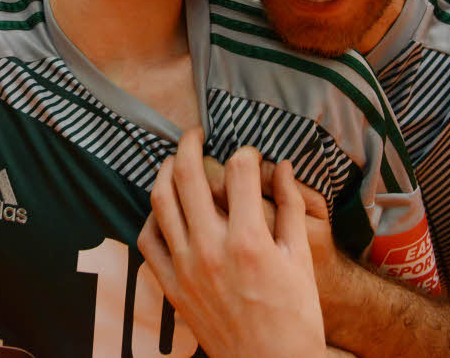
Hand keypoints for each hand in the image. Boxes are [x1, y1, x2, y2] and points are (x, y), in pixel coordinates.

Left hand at [138, 128, 324, 357]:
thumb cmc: (295, 317)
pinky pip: (148, 241)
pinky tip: (164, 207)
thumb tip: (284, 167)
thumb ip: (291, 207)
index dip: (245, 154)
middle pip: (189, 175)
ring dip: (165, 171)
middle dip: (191, 144)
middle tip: (196, 133)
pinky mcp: (172, 287)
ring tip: (175, 160)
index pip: (238, 172)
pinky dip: (152, 216)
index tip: (248, 154)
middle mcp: (211, 249)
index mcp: (249, 240)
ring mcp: (186, 268)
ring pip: (160, 201)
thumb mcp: (301, 259)